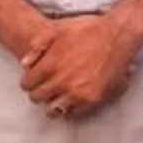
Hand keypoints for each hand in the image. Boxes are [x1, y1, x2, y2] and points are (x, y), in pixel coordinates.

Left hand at [21, 12, 138, 118]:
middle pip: (37, 98)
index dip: (29, 81)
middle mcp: (62, 81)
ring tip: (58, 95)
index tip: (35, 79)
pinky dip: (70, 108)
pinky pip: (73, 113)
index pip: (27, 84)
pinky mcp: (92, 99)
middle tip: (46, 87)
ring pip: (52, 110)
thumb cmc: (88, 29)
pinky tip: (73, 98)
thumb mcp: (58, 29)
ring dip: (52, 102)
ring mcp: (77, 92)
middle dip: (39, 92)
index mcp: (50, 64)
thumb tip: (24, 64)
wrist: (118, 35)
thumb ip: (37, 46)